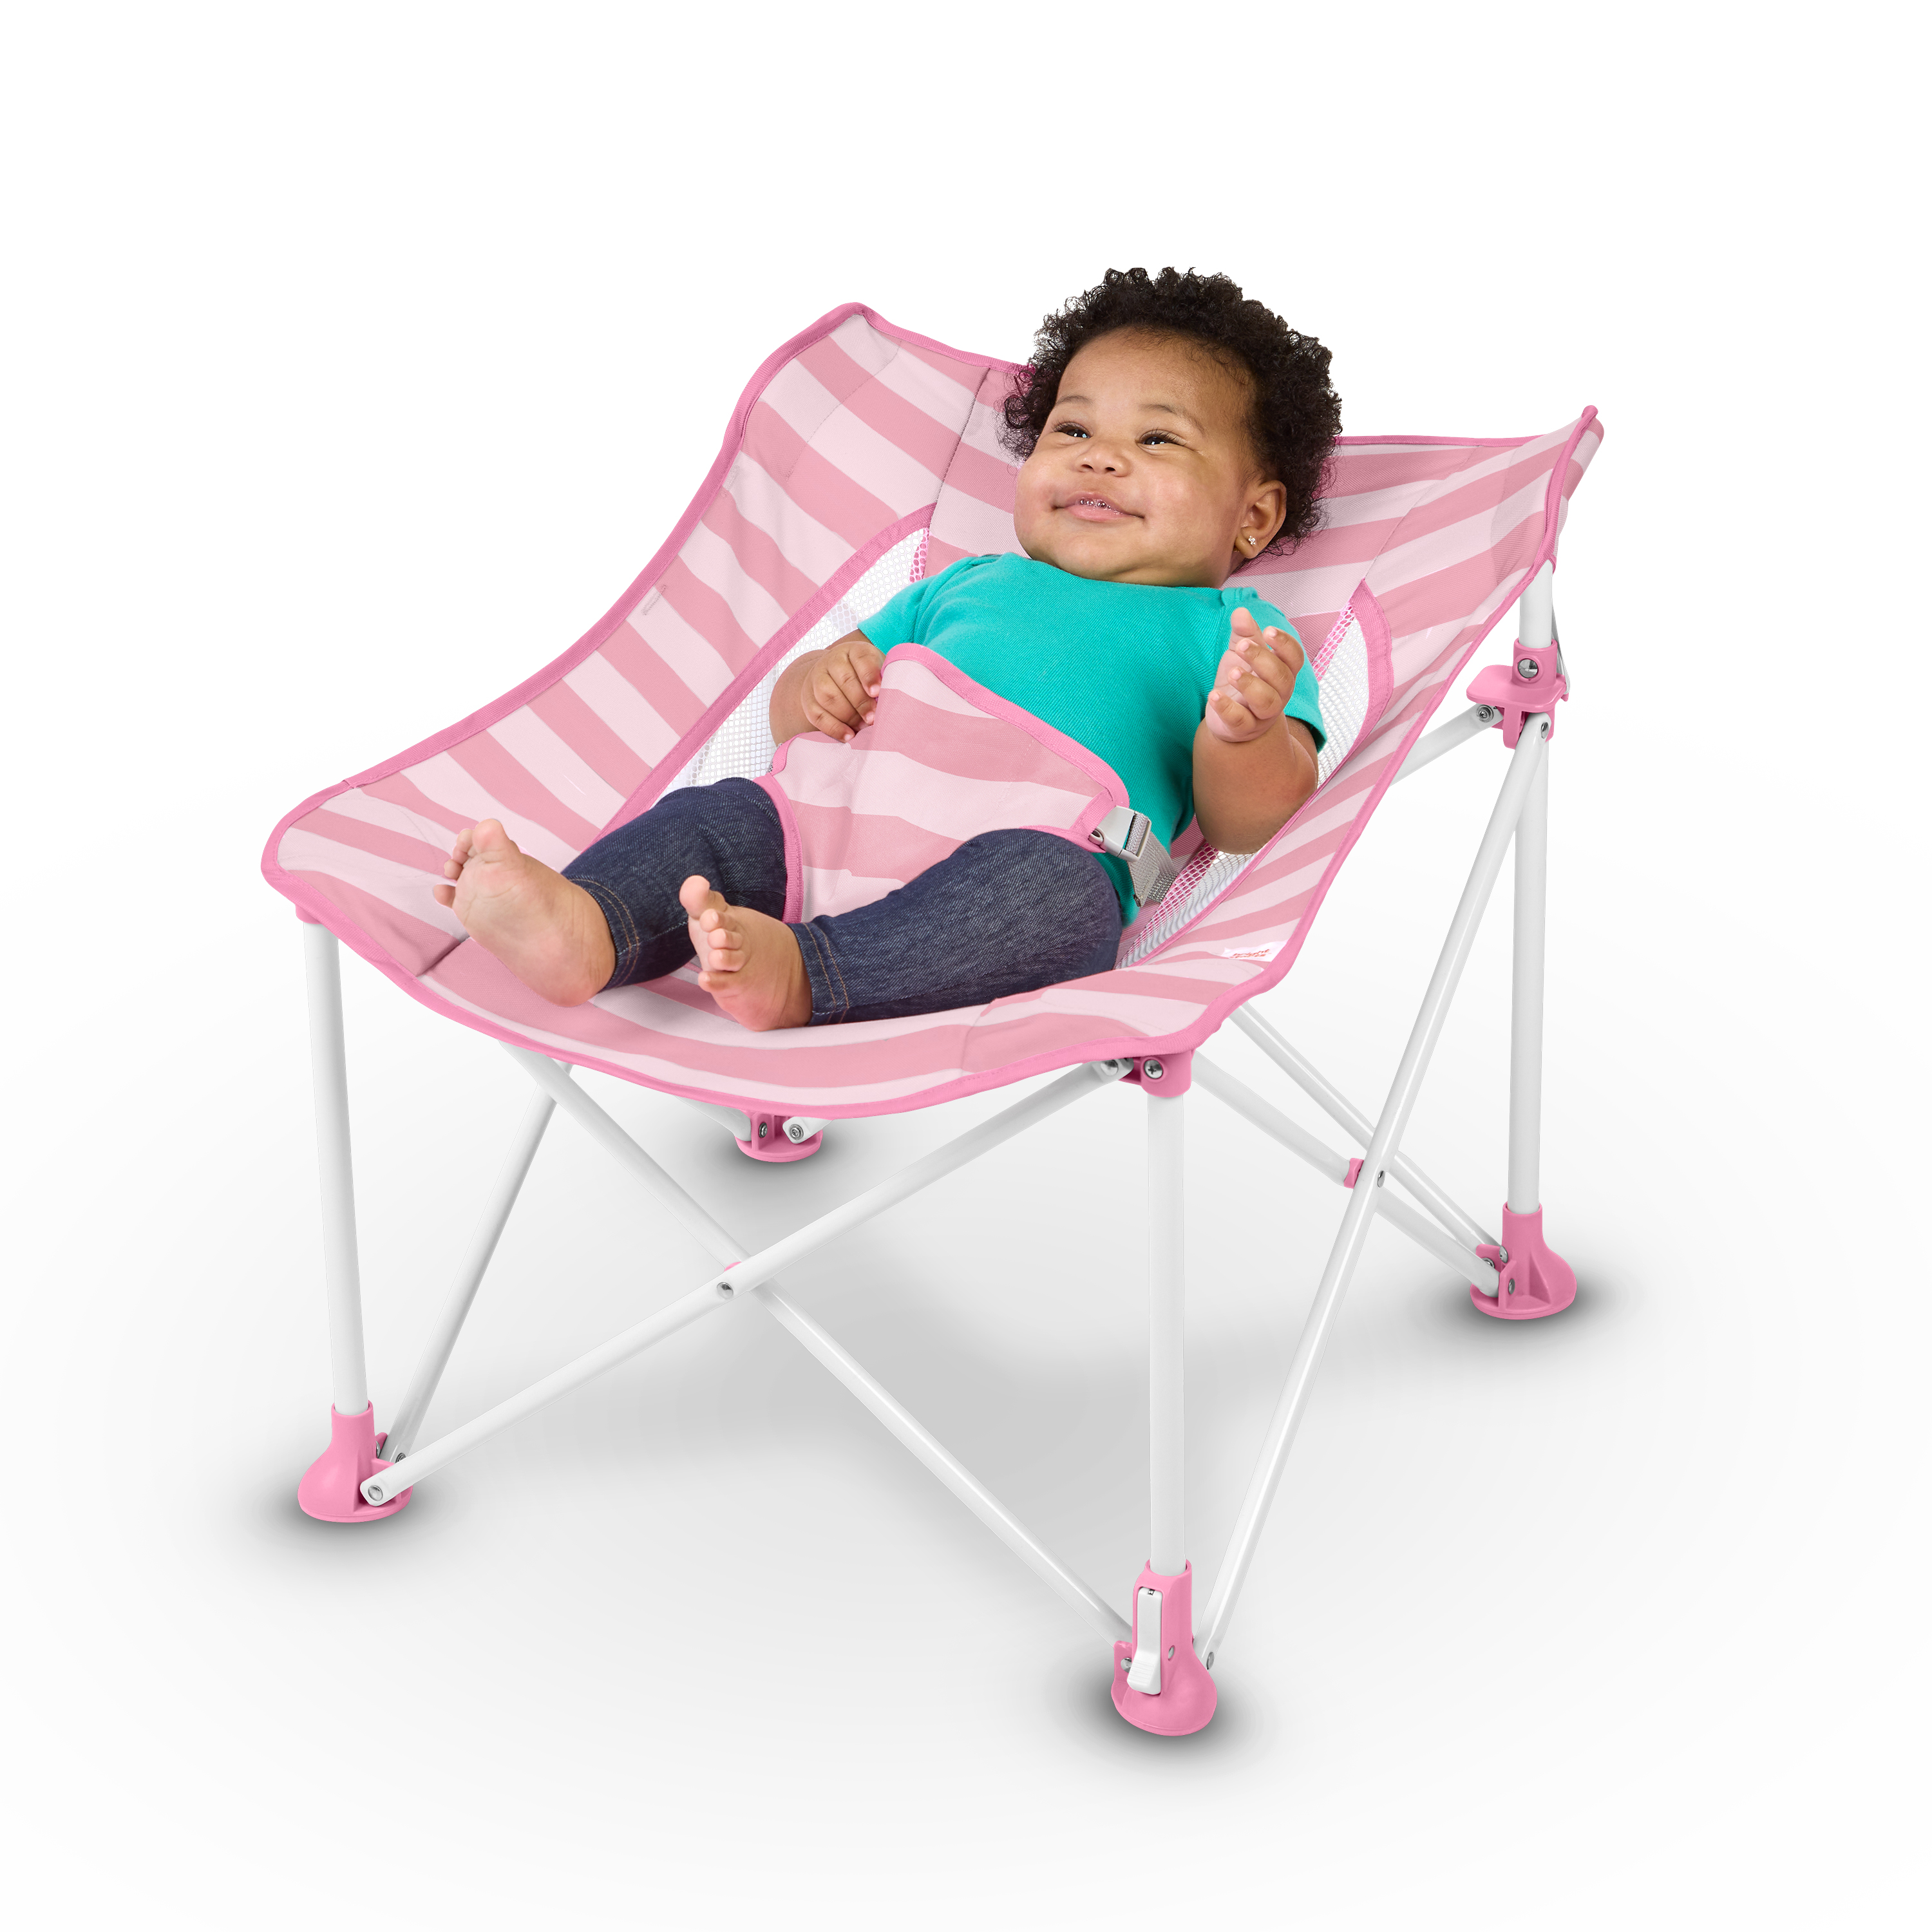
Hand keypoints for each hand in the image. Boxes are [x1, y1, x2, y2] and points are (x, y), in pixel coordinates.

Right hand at [802, 635, 885, 742]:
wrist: (834, 676)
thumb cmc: (864, 676)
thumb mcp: (877, 669)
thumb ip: (883, 680)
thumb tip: (891, 700)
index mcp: (853, 650)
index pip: (861, 659)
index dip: (869, 676)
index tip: (876, 693)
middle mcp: (831, 661)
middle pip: (844, 681)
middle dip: (861, 702)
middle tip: (873, 718)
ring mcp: (816, 679)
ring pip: (828, 697)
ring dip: (848, 716)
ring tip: (863, 727)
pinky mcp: (808, 699)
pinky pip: (817, 715)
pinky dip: (833, 727)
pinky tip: (848, 736)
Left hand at [1203, 608, 1303, 744]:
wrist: (1229, 717)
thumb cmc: (1243, 681)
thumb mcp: (1242, 654)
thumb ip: (1244, 634)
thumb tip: (1240, 612)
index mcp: (1282, 672)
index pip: (1295, 658)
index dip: (1285, 645)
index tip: (1268, 631)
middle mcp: (1278, 694)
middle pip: (1281, 677)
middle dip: (1263, 659)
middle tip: (1242, 646)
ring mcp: (1262, 714)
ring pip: (1266, 701)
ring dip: (1250, 684)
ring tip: (1232, 672)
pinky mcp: (1243, 728)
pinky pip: (1240, 720)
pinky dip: (1227, 708)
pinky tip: (1214, 695)